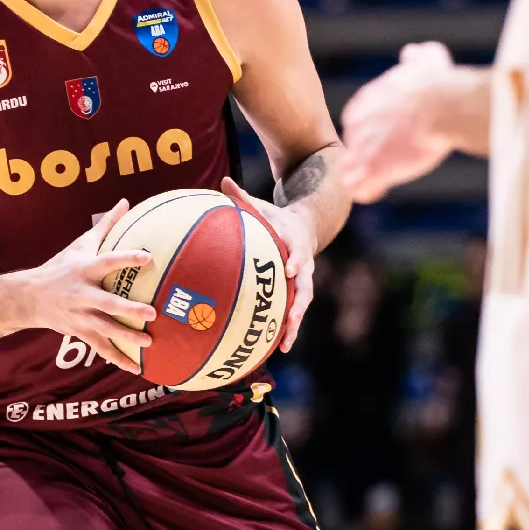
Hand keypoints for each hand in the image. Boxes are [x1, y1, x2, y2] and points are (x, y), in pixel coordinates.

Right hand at [15, 200, 155, 374]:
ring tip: (149, 342)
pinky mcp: (79, 332)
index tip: (147, 257)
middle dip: (128, 309)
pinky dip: (118, 359)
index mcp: (85, 269)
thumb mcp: (80, 244)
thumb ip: (106, 226)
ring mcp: (80, 316)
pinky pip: (101, 348)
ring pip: (105, 329)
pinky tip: (137, 368)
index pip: (108, 261)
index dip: (127, 259)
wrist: (29, 297)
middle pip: (107, 303)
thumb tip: (126, 202)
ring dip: (126, 337)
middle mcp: (82, 294)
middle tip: (152, 312)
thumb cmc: (61, 266)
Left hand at [222, 177, 315, 352]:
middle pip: (306, 287)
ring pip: (302, 305)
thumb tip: (223, 180)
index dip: (296, 261)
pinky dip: (286, 330)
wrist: (305, 227)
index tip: (289, 270)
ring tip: (285, 345)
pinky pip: (292, 312)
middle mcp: (304, 265)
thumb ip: (243, 197)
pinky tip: (275, 349)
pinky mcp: (298, 292)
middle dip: (300, 304)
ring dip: (294, 325)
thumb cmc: (276, 217)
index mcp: (295, 242)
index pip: (299, 252)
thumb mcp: (263, 205)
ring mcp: (303, 281)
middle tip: (292, 319)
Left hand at [339, 42, 465, 203]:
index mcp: (365, 103)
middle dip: (368, 155)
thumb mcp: (426, 60)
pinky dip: (365, 191)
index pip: (358, 122)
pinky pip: (359, 188)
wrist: (441, 106)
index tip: (391, 138)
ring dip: (360, 176)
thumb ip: (416, 59)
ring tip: (377, 180)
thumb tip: (412, 54)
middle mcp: (357, 126)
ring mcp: (363, 149)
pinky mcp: (374, 170)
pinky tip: (376, 190)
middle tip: (390, 161)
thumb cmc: (437, 83)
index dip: (373, 132)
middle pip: (354, 146)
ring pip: (349, 170)